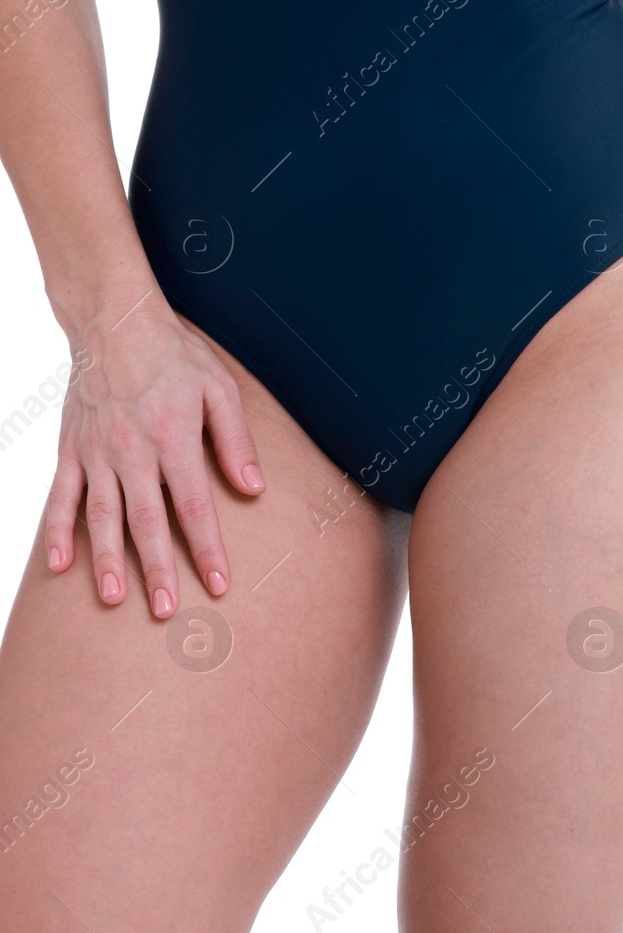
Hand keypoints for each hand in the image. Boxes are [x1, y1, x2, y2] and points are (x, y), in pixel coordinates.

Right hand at [46, 298, 266, 617]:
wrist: (114, 322)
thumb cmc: (175, 355)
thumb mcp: (221, 389)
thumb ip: (236, 442)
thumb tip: (255, 489)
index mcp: (174, 438)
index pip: (194, 507)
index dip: (206, 549)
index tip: (218, 584)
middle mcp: (132, 451)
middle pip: (146, 522)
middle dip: (158, 570)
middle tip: (167, 610)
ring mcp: (96, 452)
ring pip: (101, 517)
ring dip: (107, 561)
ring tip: (114, 600)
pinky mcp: (71, 449)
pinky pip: (60, 497)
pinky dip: (57, 532)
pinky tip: (59, 566)